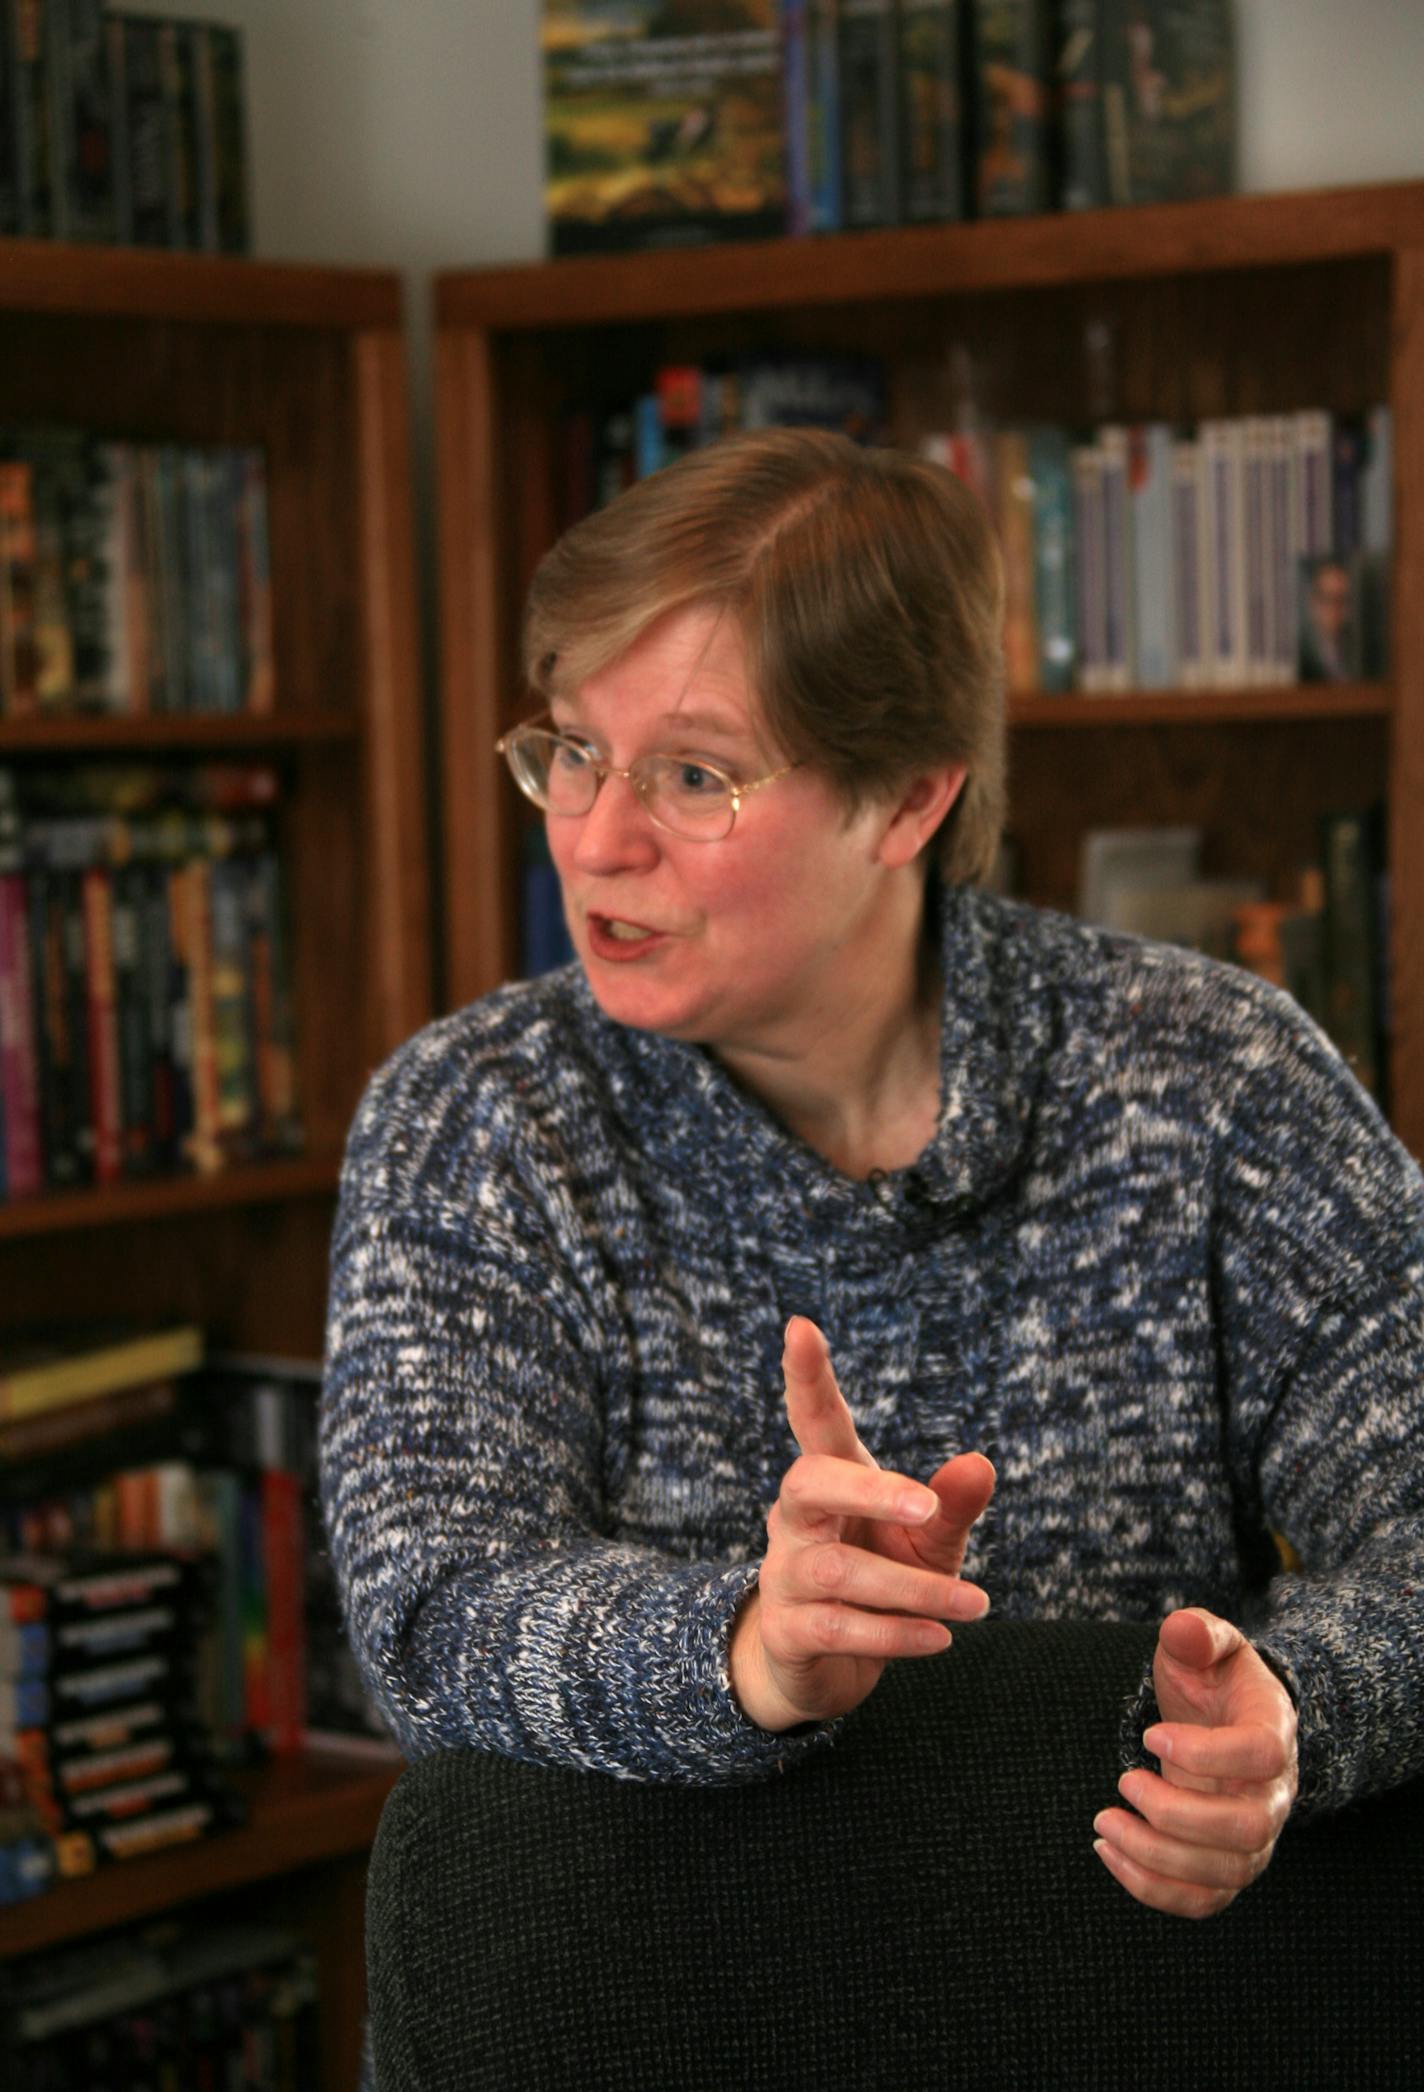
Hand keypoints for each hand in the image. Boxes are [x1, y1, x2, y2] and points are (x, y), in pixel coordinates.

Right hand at [729, 1315, 993, 1731]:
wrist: (829, 1667)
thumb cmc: (884, 1581)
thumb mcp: (927, 1541)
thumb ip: (951, 1506)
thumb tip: (980, 1462)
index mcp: (833, 1480)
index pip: (814, 1420)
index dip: (807, 1376)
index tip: (800, 1326)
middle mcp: (796, 1519)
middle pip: (809, 1482)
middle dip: (869, 1491)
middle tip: (927, 1508)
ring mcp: (785, 1573)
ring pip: (840, 1571)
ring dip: (915, 1589)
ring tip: (976, 1604)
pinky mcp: (789, 1630)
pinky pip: (840, 1628)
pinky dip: (897, 1634)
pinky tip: (941, 1637)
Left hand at [1093, 1607, 1298, 1917]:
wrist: (1228, 1719)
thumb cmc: (1215, 1678)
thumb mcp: (1207, 1642)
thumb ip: (1198, 1632)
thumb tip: (1183, 1629)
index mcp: (1273, 1731)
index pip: (1262, 1755)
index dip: (1206, 1752)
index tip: (1149, 1736)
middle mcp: (1274, 1793)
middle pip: (1247, 1828)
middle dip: (1176, 1814)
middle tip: (1124, 1780)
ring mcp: (1255, 1837)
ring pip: (1224, 1874)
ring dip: (1156, 1857)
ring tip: (1103, 1822)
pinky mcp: (1227, 1865)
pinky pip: (1204, 1900)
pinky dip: (1154, 1889)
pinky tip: (1110, 1853)